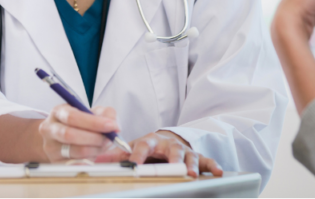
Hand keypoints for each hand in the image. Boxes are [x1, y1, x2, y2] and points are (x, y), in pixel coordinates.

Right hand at [38, 104, 119, 160]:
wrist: (64, 138)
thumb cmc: (81, 123)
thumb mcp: (92, 112)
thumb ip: (106, 114)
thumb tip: (114, 126)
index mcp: (58, 112)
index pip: (72, 117)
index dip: (93, 122)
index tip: (111, 126)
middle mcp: (50, 129)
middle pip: (70, 134)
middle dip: (95, 138)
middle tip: (109, 139)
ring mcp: (50, 147)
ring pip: (75, 151)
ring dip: (95, 149)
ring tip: (103, 145)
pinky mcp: (55, 162)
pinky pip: (75, 165)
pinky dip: (88, 161)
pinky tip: (94, 155)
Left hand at [96, 130, 223, 177]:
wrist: (167, 138)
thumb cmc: (149, 146)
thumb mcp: (133, 147)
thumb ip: (118, 155)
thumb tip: (97, 162)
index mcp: (151, 140)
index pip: (143, 145)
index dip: (138, 155)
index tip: (134, 165)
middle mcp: (169, 144)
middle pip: (172, 150)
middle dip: (173, 159)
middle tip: (174, 168)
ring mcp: (185, 150)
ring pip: (190, 156)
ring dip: (192, 165)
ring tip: (193, 175)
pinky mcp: (197, 156)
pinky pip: (207, 160)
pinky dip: (212, 166)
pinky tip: (218, 173)